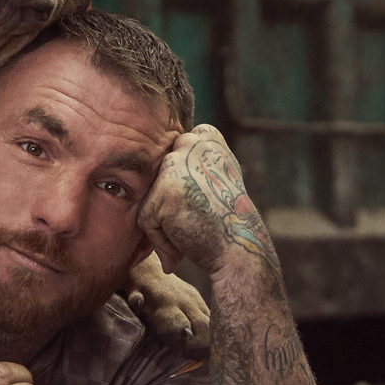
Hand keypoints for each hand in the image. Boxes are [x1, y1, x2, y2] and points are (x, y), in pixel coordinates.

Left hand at [137, 124, 279, 280]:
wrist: (239, 248)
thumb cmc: (225, 216)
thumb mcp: (216, 173)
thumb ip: (193, 159)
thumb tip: (153, 151)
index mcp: (206, 136)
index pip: (170, 157)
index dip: (182, 185)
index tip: (206, 198)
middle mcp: (191, 144)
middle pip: (157, 178)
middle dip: (171, 204)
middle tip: (200, 217)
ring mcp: (177, 165)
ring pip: (150, 197)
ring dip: (164, 221)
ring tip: (192, 228)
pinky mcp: (166, 190)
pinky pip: (145, 218)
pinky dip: (160, 237)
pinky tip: (184, 241)